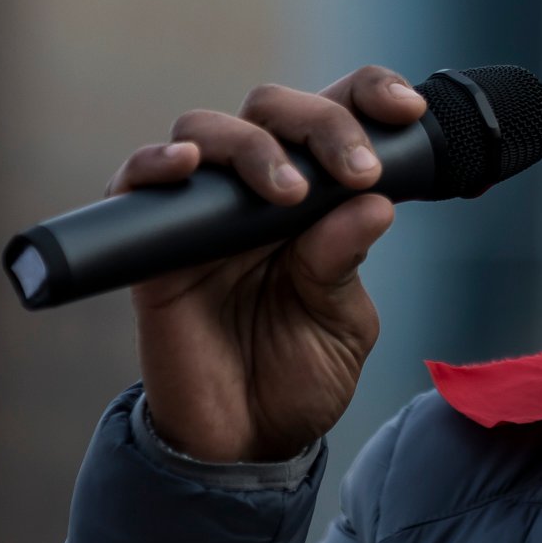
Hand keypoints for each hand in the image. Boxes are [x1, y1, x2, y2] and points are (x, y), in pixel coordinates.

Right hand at [107, 66, 427, 462]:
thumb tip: (371, 204)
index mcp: (315, 196)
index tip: (407, 111)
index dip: (370, 95)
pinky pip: (135, 183)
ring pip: (208, 128)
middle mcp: (256, 192)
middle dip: (321, 123)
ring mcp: (202, 213)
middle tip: (354, 172)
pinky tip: (187, 164)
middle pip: (275, 109)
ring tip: (288, 193)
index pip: (338, 115)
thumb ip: (344, 264)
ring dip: (253, 146)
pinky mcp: (152, 248)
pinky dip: (155, 163)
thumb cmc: (297, 378)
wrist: (244, 447)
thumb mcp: (340, 324)